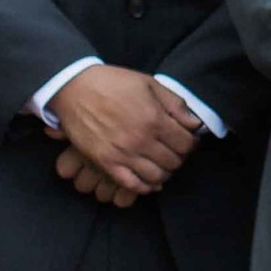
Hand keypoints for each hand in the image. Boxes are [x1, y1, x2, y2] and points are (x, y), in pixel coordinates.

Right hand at [50, 63, 199, 195]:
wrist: (75, 88)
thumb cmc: (114, 83)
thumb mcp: (149, 84)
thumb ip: (175, 105)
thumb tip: (195, 124)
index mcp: (155, 119)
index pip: (186, 145)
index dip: (191, 144)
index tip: (187, 141)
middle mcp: (141, 140)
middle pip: (173, 162)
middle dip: (178, 158)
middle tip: (173, 152)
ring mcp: (123, 154)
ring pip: (155, 177)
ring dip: (163, 173)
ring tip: (161, 164)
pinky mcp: (106, 162)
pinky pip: (131, 184)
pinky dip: (144, 187)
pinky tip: (148, 181)